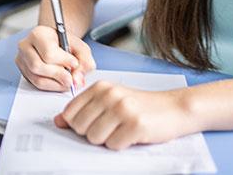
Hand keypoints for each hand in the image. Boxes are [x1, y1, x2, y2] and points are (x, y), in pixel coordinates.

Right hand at [16, 25, 95, 91]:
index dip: (64, 61)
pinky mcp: (23, 71)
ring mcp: (21, 59)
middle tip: (71, 79)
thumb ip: (84, 60)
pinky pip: (35, 84)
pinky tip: (59, 82)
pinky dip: (50, 86)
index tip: (75, 64)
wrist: (55, 42)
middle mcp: (25, 46)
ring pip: (36, 78)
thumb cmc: (65, 43)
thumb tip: (77, 79)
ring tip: (67, 81)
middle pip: (38, 66)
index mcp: (39, 34)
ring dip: (55, 84)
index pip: (48, 52)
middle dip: (58, 75)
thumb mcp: (79, 46)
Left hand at [55, 81, 193, 149]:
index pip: (70, 113)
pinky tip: (132, 135)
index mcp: (101, 87)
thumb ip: (84, 109)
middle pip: (79, 127)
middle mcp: (110, 94)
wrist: (174, 108)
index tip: (93, 123)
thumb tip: (58, 121)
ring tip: (122, 130)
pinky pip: (113, 145)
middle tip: (111, 127)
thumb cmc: (141, 106)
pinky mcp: (135, 125)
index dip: (78, 124)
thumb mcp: (110, 101)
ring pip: (94, 138)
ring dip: (107, 140)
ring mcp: (123, 108)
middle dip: (92, 133)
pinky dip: (121, 145)